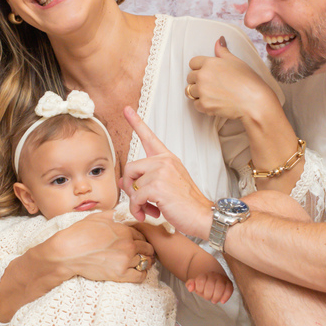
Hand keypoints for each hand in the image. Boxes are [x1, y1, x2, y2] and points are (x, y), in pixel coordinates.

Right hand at [43, 211, 153, 283]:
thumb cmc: (79, 234)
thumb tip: (117, 214)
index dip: (141, 238)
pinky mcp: (120, 274)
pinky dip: (141, 274)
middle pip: (148, 248)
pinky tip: (137, 272)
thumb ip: (111, 215)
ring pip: (146, 262)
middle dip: (147, 250)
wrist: (68, 251)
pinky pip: (140, 276)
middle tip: (143, 254)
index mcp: (124, 230)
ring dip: (145, 262)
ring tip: (142, 263)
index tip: (139, 243)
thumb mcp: (96, 217)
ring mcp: (125, 260)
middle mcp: (128, 244)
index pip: (142, 234)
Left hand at [121, 106, 213, 238]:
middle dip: (129, 187)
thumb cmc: (186, 203)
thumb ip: (145, 180)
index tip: (127, 109)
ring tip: (148, 209)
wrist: (203, 216)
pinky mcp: (157, 186)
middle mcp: (164, 161)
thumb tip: (122, 181)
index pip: (149, 137)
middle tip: (139, 200)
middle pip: (130, 167)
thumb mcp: (164, 187)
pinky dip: (137, 209)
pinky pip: (135, 198)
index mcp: (168, 158)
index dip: (136, 123)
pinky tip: (149, 213)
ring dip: (135, 202)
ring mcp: (161, 172)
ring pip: (131, 185)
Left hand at [185, 270, 233, 303]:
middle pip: (210, 285)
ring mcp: (222, 279)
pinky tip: (222, 301)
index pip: (200, 281)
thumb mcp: (195, 285)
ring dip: (216, 297)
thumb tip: (190, 288)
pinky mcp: (229, 283)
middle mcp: (213, 275)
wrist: (215, 281)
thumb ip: (190, 284)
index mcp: (204, 275)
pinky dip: (226, 296)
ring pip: (220, 287)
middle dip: (208, 295)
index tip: (201, 292)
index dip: (200, 289)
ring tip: (214, 300)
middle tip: (208, 298)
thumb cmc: (204, 286)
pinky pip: (229, 289)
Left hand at [187, 36, 281, 121]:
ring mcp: (202, 91)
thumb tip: (219, 40)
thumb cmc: (248, 80)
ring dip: (198, 93)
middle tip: (211, 84)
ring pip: (190, 91)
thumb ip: (223, 51)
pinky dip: (202, 105)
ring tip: (211, 94)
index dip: (199, 67)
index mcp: (209, 63)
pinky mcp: (204, 105)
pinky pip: (195, 104)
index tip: (207, 72)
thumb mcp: (236, 61)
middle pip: (190, 77)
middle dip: (197, 80)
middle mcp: (203, 76)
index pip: (193, 62)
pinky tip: (214, 103)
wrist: (254, 101)